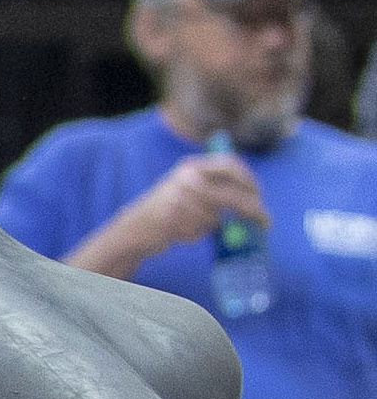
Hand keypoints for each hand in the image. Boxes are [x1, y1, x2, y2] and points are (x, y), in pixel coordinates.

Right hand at [122, 151, 273, 256]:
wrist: (133, 227)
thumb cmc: (169, 209)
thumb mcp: (190, 188)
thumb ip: (217, 187)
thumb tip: (255, 200)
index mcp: (192, 167)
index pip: (230, 165)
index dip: (249, 180)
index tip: (260, 195)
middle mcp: (185, 178)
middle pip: (230, 195)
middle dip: (251, 210)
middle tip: (265, 222)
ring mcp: (176, 197)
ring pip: (214, 217)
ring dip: (209, 225)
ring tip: (191, 224)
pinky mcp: (171, 216)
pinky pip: (199, 229)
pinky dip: (195, 233)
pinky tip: (179, 230)